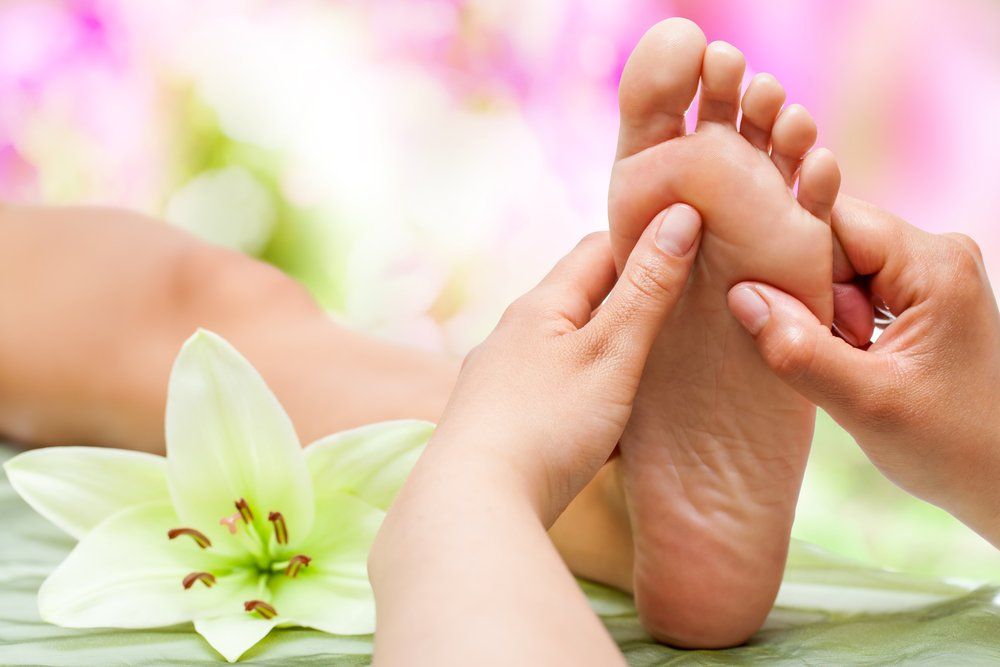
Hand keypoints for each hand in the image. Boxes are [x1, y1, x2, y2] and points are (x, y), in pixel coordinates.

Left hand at [370, 205, 700, 666]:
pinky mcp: (501, 422)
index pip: (597, 248)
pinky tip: (609, 416)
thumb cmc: (546, 426)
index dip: (644, 238)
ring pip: (567, 346)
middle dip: (629, 293)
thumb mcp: (609, 354)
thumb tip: (681, 214)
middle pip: (580, 296)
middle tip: (683, 302)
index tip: (688, 243)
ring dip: (608, 345)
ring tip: (655, 360)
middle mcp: (514, 334)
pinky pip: (555, 389)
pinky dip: (588, 388)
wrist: (473, 504)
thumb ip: (647, 291)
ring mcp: (502, 379)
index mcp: (540, 306)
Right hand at [727, 195, 999, 545]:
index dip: (793, 259)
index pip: (833, 221)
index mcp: (935, 264)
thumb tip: (740, 295)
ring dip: (824, 310)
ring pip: (839, 264)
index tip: (789, 316)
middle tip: (831, 350)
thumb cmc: (951, 446)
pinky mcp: (921, 293)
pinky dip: (839, 319)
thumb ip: (800, 349)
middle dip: (811, 291)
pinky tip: (850, 355)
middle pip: (834, 238)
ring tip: (847, 359)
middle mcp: (938, 251)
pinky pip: (855, 283)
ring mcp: (930, 271)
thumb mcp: (866, 404)